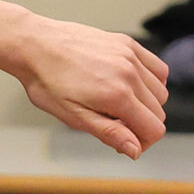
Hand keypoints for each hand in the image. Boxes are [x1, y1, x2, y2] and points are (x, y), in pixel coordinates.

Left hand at [7, 16, 169, 158]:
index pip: (154, 129)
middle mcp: (130, 74)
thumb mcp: (72, 116)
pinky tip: (130, 86)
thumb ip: (108, 133)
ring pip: (160, 91)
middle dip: (141, 125)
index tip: (124, 143)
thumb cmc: (45, 81)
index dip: (142, 143)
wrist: (33, 45)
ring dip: (146, 104)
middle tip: (113, 124)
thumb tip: (135, 150)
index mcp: (118, 96)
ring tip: (116, 104)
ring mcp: (131, 56)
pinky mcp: (127, 44)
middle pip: (158, 112)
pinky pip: (157, 68)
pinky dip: (151, 81)